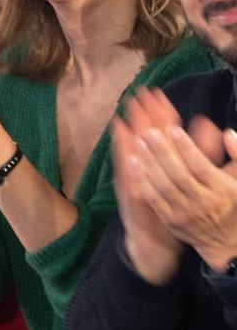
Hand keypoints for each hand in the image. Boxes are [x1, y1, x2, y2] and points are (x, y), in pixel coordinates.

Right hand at [113, 88, 183, 283]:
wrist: (153, 238)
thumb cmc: (174, 207)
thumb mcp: (191, 179)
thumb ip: (200, 152)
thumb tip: (209, 125)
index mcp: (162, 161)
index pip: (163, 131)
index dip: (162, 113)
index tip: (159, 93)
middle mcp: (146, 164)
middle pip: (147, 133)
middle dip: (146, 113)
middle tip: (143, 92)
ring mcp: (135, 174)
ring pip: (134, 144)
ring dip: (132, 123)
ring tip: (131, 104)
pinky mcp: (128, 185)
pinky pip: (125, 162)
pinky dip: (121, 145)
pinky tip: (120, 129)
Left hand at [129, 108, 236, 272]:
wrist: (227, 241)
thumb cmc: (234, 204)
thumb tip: (227, 132)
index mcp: (221, 189)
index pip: (200, 166)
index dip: (186, 147)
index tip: (172, 129)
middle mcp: (203, 201)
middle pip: (178, 174)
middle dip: (162, 151)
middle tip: (150, 133)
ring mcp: (185, 212)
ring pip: (163, 185)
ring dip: (149, 162)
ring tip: (139, 142)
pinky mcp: (171, 220)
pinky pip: (153, 199)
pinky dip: (142, 180)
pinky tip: (133, 163)